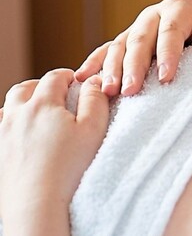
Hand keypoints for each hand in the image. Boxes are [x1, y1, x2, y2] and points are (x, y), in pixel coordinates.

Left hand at [0, 69, 108, 233]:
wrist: (35, 202)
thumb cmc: (68, 167)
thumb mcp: (92, 129)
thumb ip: (95, 100)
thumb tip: (94, 81)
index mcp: (42, 104)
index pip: (55, 77)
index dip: (69, 77)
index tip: (79, 84)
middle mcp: (18, 113)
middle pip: (26, 88)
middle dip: (42, 86)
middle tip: (58, 95)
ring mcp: (3, 131)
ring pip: (9, 105)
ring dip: (24, 102)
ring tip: (38, 111)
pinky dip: (9, 120)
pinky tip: (20, 131)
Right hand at [75, 0, 191, 95]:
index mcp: (181, 7)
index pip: (171, 30)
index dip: (168, 53)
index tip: (167, 78)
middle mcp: (155, 15)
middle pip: (140, 39)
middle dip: (133, 66)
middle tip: (131, 91)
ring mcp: (139, 29)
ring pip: (119, 46)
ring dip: (111, 69)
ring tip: (108, 92)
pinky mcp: (129, 44)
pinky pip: (108, 52)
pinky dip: (95, 64)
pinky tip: (83, 79)